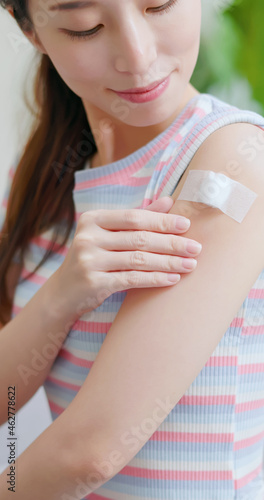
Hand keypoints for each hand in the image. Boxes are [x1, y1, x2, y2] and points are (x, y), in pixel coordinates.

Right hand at [54, 197, 201, 317]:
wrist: (63, 292)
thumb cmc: (92, 258)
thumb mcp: (108, 234)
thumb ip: (137, 218)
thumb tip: (169, 200)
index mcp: (92, 219)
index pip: (134, 217)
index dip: (162, 221)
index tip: (186, 225)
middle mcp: (88, 237)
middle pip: (139, 238)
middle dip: (171, 243)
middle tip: (196, 248)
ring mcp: (88, 261)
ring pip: (138, 259)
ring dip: (168, 262)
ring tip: (190, 265)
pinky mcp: (93, 283)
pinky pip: (132, 279)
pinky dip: (155, 279)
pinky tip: (173, 279)